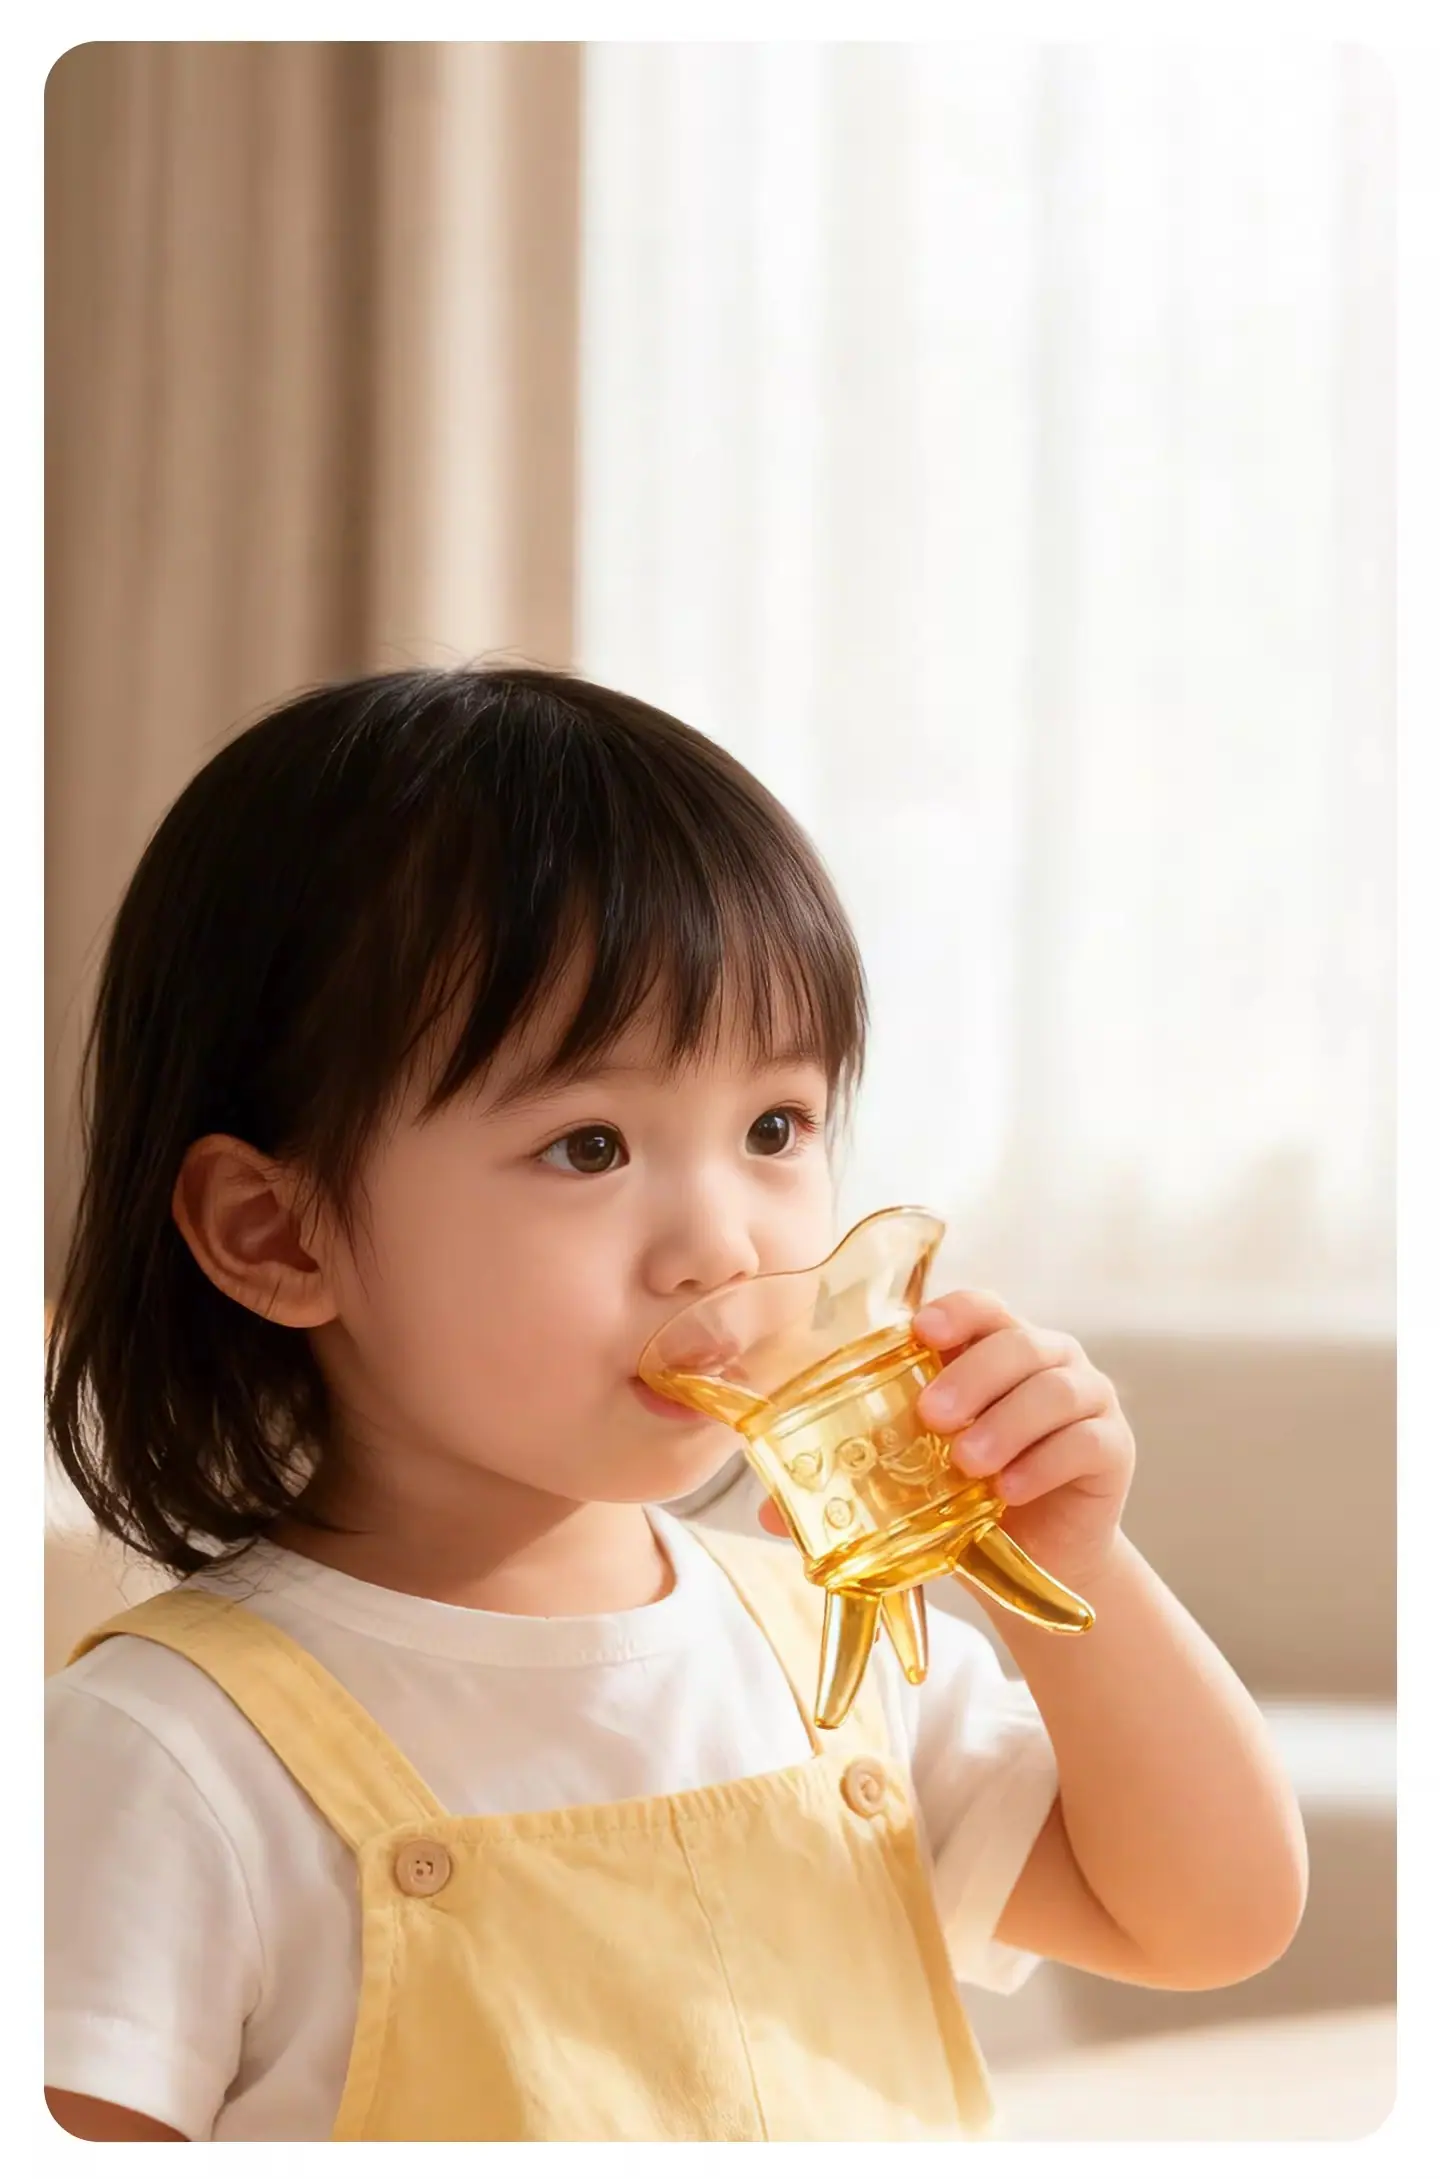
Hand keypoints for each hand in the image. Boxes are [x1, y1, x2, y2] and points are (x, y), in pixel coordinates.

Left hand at [757, 1288, 1135, 1590]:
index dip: (954, 1312)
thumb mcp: (909, 1484)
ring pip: (1054, 1386)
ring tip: (969, 1465)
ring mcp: (1087, 1397)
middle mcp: (1045, 1359)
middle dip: (972, 1376)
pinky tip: (1010, 1491)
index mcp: (992, 1349)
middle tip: (932, 1418)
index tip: (921, 1334)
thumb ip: (851, 1482)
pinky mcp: (1113, 1445)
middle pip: (1017, 1341)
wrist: (1038, 1557)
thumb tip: (765, 1514)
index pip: (981, 1306)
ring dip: (1006, 1422)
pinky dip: (1043, 1463)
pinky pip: (1085, 1439)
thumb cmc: (968, 1501)